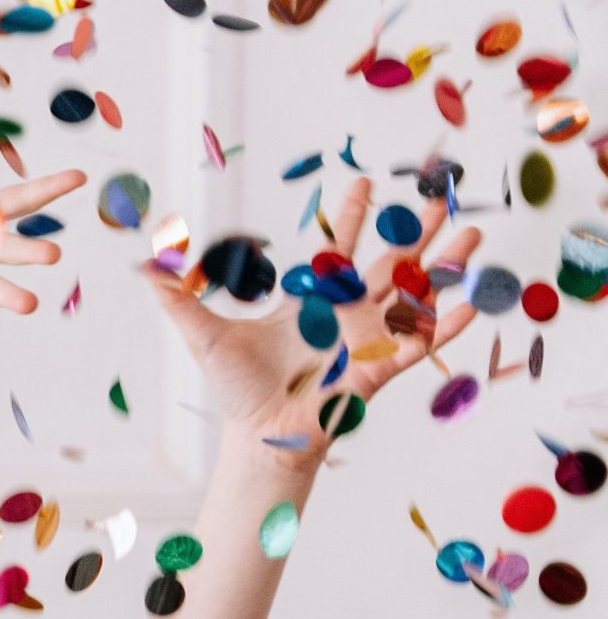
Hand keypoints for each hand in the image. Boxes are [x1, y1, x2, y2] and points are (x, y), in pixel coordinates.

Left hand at [145, 175, 480, 454]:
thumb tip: (143, 266)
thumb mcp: (204, 333)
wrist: (257, 435)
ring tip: (476, 233)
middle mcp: (347, 314)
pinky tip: (471, 305)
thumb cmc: (237, 388)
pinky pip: (418, 346)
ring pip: (414, 294)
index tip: (367, 184)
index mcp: (314, 299)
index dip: (353, 216)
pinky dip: (443, 327)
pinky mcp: (379, 370)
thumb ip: (178, 296)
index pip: (340, 248)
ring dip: (445, 264)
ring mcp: (368, 340)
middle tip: (440, 194)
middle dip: (416, 229)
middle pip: (390, 262)